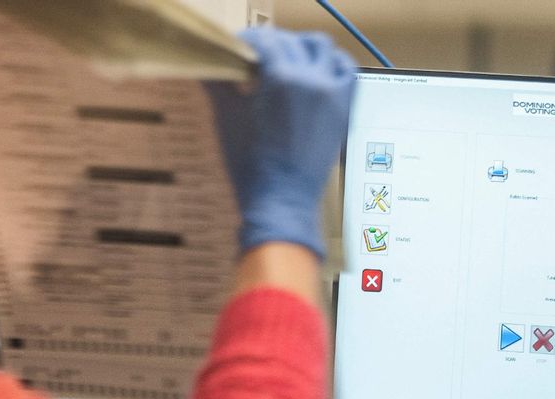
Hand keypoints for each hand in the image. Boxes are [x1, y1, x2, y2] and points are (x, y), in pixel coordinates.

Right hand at [207, 28, 355, 259]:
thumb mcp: (228, 121)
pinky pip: (346, 69)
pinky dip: (332, 62)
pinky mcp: (344, 107)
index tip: (237, 49)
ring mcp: (331, 91)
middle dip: (270, 45)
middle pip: (290, 42)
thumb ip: (220, 86)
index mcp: (280, 78)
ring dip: (302, 46)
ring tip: (287, 60)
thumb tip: (208, 67)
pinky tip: (316, 71)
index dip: (247, 40)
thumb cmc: (250, 166)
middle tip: (255, 59)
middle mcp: (310, 78)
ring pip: (321, 47)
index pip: (264, 41)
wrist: (281, 200)